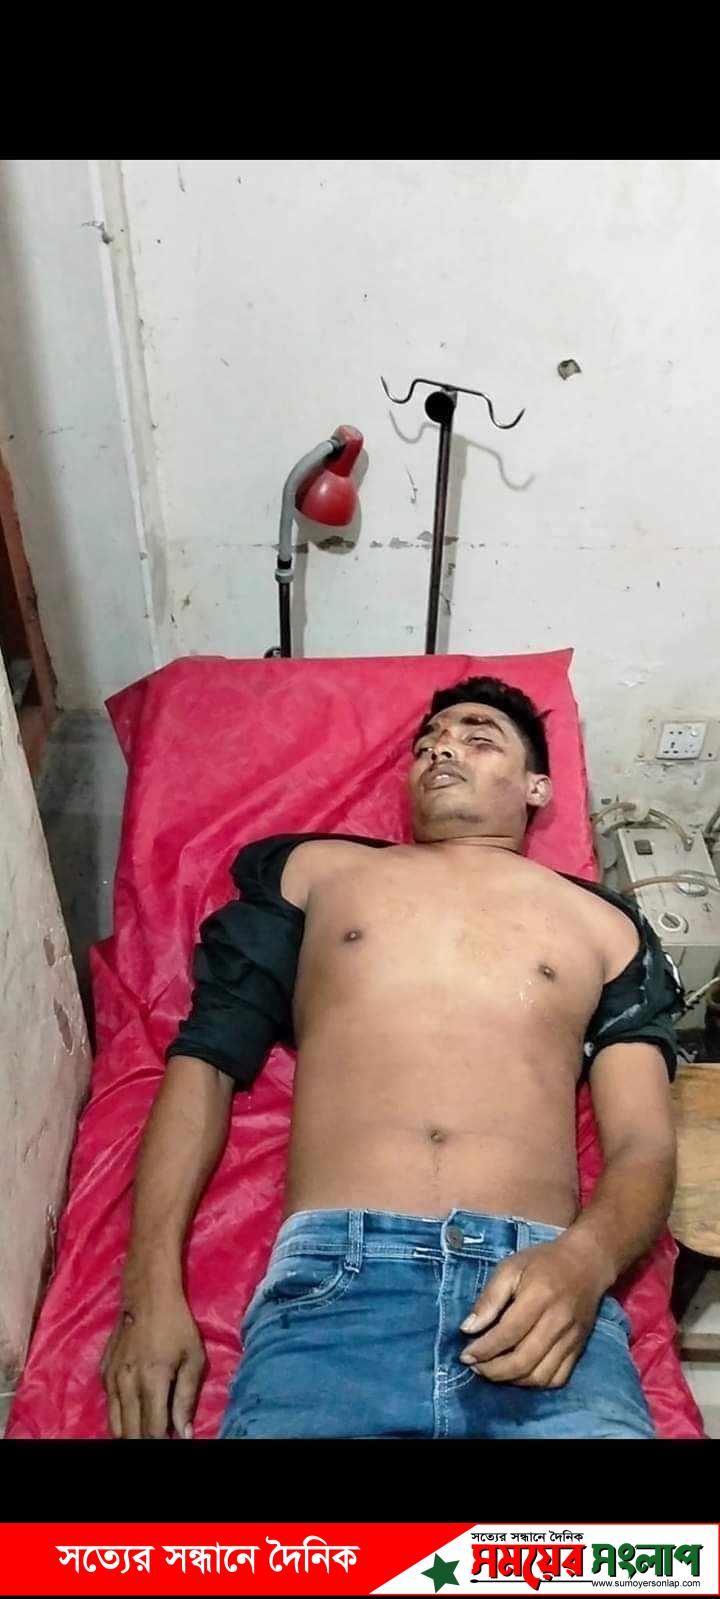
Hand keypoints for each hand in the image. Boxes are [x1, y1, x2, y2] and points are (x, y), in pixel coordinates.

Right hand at [101, 1287, 205, 1438]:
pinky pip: (110, 1406)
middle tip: (160, 1433)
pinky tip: (135, 1409)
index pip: (152, 1432)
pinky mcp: (103, 1374)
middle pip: (130, 1434)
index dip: (162, 1441)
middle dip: (145, 1439)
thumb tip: (183, 1434)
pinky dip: (121, 1416)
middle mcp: (126, 1384)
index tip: (172, 1438)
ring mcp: (111, 1380)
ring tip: (147, 1428)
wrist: (147, 1296)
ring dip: (130, 1432)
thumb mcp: (193, 1359)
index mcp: (152, 1381)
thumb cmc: (177, 1326)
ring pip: (114, 1425)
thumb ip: (187, 1398)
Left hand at [459, 1237, 606, 1388]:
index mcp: (539, 1296)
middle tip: (475, 1367)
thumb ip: (489, 1298)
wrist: (586, 1263)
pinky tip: (518, 1374)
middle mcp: (558, 1321)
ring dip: (511, 1380)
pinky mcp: (579, 1348)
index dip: (483, 1350)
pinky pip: (557, 1378)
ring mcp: (571, 1338)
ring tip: (492, 1371)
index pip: (508, 1334)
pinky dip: (534, 1383)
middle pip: (523, 1360)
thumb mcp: (511, 1267)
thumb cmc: (543, 1263)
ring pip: (539, 1375)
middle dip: (493, 1371)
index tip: (465, 1355)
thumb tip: (468, 1328)